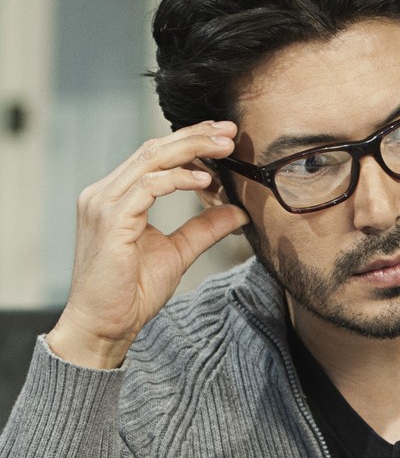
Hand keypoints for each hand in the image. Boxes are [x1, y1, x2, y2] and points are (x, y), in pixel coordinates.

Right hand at [46, 121, 248, 368]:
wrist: (104, 326)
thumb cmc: (131, 292)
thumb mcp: (178, 252)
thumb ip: (205, 228)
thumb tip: (238, 212)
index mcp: (114, 197)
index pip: (153, 155)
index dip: (188, 140)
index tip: (223, 135)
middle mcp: (103, 194)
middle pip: (153, 150)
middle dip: (195, 136)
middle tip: (230, 132)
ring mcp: (102, 204)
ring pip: (150, 160)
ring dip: (191, 149)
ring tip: (224, 148)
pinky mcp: (110, 220)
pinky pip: (148, 187)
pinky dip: (179, 179)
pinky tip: (205, 180)